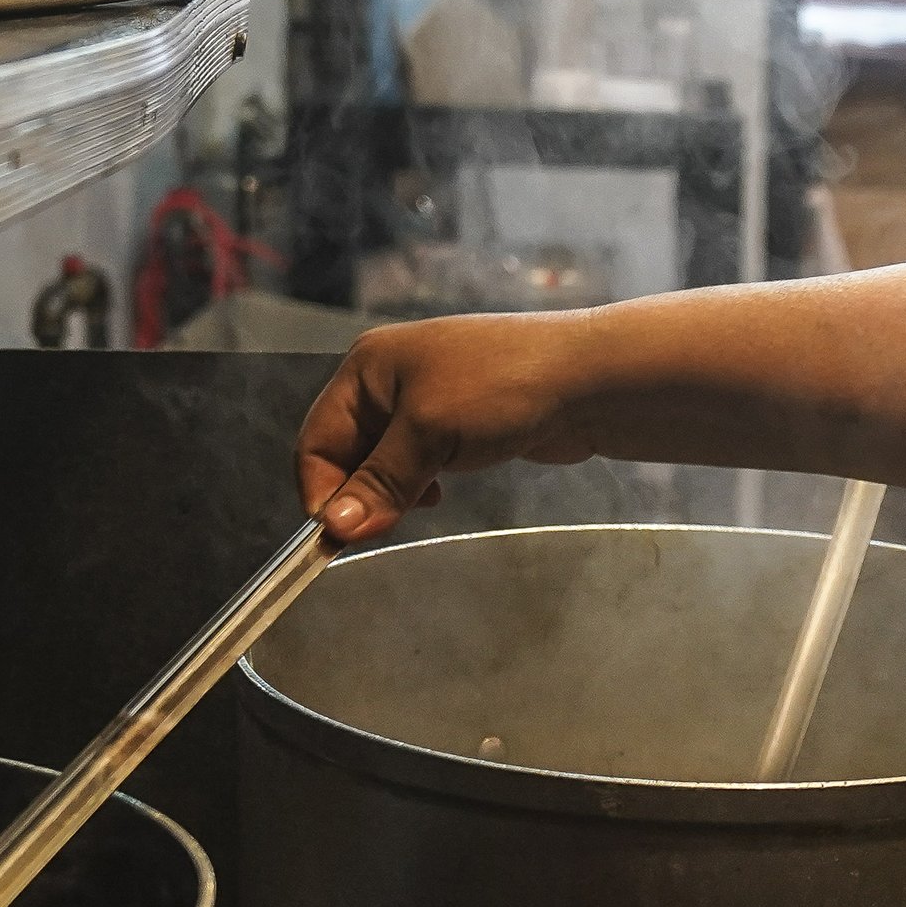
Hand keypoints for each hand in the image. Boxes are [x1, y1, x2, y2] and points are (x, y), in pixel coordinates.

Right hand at [296, 315, 589, 540]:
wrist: (589, 379)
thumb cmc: (504, 388)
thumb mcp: (429, 435)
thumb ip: (379, 482)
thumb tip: (337, 528)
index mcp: (367, 367)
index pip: (315, 440)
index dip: (322, 492)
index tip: (340, 538)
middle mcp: (389, 378)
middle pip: (346, 452)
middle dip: (359, 492)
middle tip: (382, 527)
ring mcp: (426, 399)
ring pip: (384, 460)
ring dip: (390, 490)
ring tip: (419, 504)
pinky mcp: (459, 422)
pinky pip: (418, 460)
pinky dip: (419, 482)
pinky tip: (439, 494)